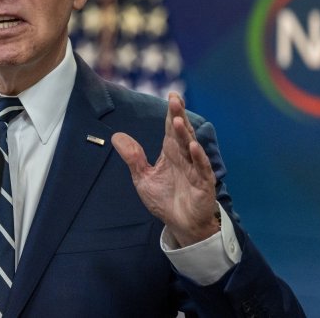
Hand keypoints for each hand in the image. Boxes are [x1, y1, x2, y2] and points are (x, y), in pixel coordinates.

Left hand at [110, 92, 217, 246]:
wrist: (180, 225)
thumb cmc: (165, 200)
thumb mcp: (143, 177)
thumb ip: (133, 157)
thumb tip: (115, 136)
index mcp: (171, 152)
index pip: (171, 128)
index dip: (172, 112)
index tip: (171, 95)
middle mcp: (184, 157)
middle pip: (181, 132)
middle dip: (178, 115)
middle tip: (175, 99)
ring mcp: (195, 169)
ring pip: (190, 147)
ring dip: (185, 134)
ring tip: (178, 120)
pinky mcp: (203, 184)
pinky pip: (201, 168)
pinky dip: (197, 157)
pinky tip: (192, 147)